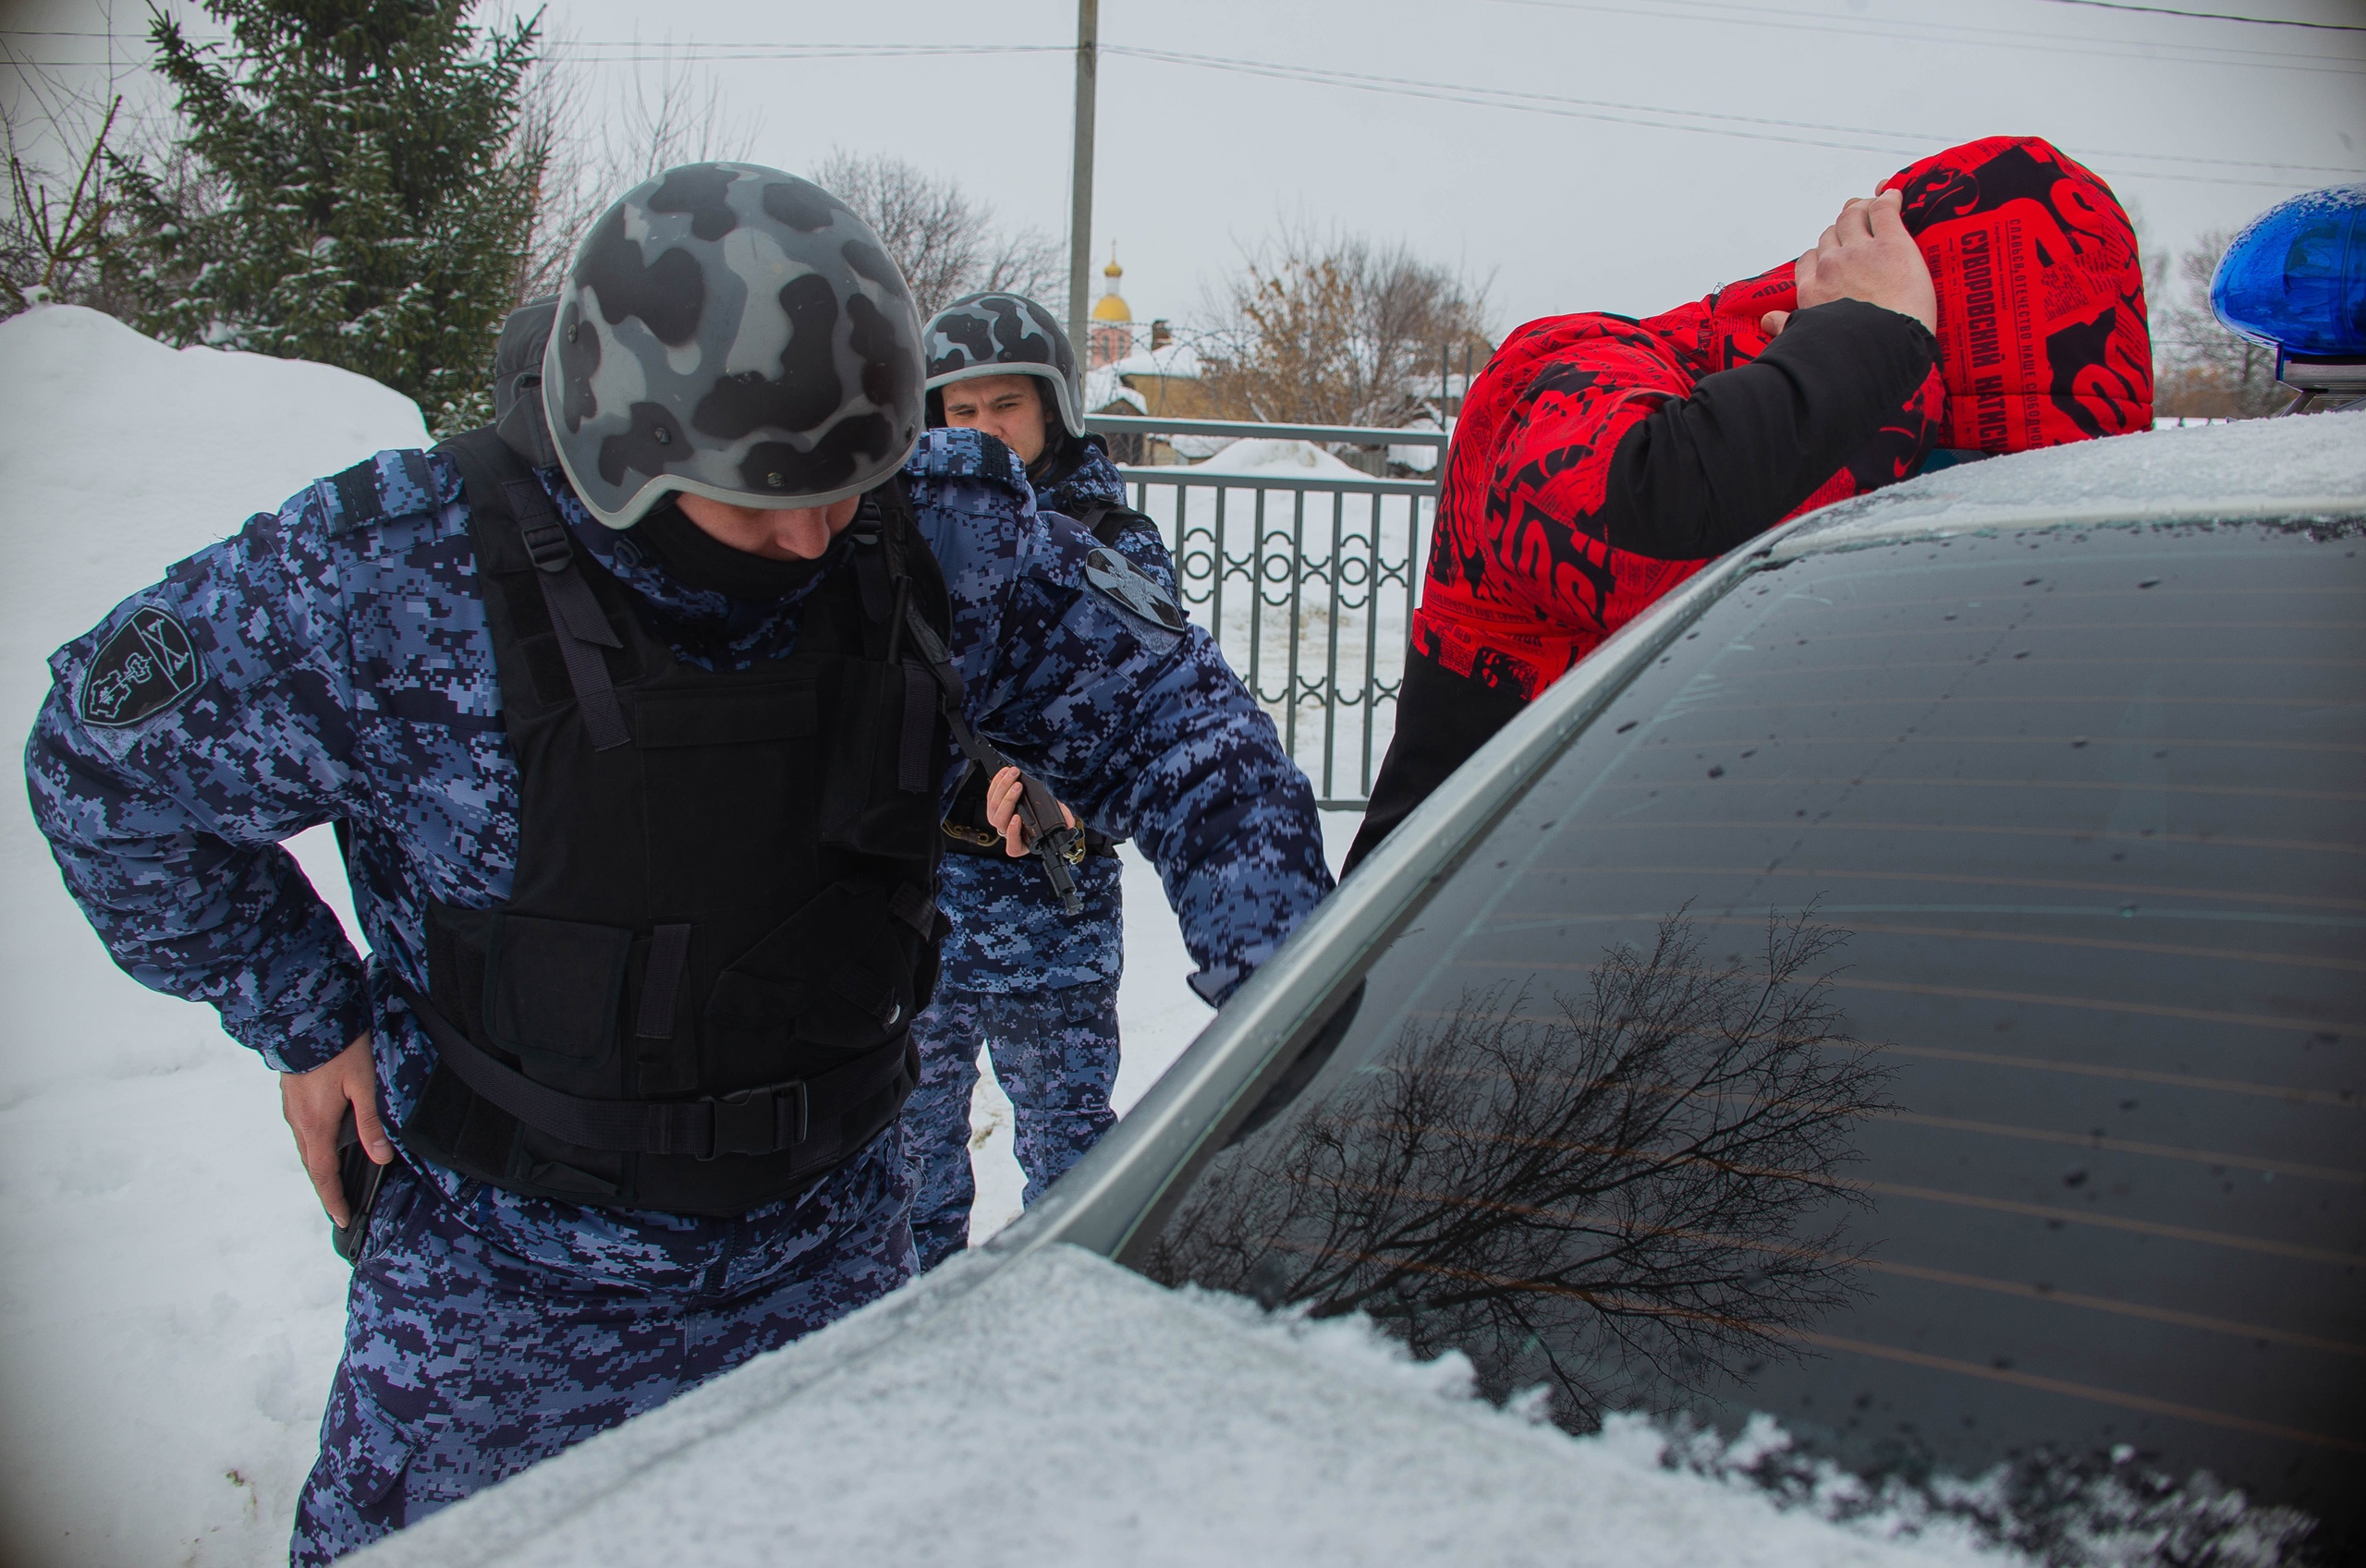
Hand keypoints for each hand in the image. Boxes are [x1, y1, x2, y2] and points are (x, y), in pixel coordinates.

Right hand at [281, 1034, 389, 1225]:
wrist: (307, 1019)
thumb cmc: (340, 1050)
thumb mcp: (363, 1086)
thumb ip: (370, 1124)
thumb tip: (381, 1158)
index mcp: (316, 1126)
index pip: (324, 1175)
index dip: (334, 1199)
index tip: (343, 1219)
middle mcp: (299, 1122)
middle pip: (312, 1166)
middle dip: (326, 1189)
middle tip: (340, 1206)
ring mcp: (291, 1110)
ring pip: (305, 1149)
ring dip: (319, 1169)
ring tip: (334, 1183)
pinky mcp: (290, 1097)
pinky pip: (301, 1132)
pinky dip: (313, 1148)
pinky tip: (324, 1145)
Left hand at [984, 765, 1076, 858]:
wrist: (1034, 800)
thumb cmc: (1045, 813)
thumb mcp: (1056, 815)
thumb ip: (1062, 818)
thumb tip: (1069, 824)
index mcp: (1022, 842)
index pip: (1012, 845)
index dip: (1012, 833)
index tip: (1017, 818)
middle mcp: (1007, 832)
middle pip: (1000, 820)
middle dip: (1008, 800)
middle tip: (1019, 787)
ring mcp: (998, 819)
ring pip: (993, 806)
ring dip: (1003, 787)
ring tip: (1014, 774)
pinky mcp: (992, 806)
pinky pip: (990, 795)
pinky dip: (997, 782)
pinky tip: (1005, 773)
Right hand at [1761, 188, 1935, 337]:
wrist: (1883, 349)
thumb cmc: (1851, 353)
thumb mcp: (1808, 339)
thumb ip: (1788, 326)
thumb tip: (1768, 322)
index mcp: (1812, 290)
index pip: (1809, 259)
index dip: (1822, 253)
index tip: (1832, 254)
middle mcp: (1831, 266)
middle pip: (1832, 233)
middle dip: (1842, 227)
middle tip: (1856, 225)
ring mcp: (1860, 252)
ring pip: (1853, 216)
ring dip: (1862, 208)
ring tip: (1873, 206)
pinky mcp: (1892, 245)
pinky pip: (1883, 211)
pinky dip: (1888, 199)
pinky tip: (1894, 196)